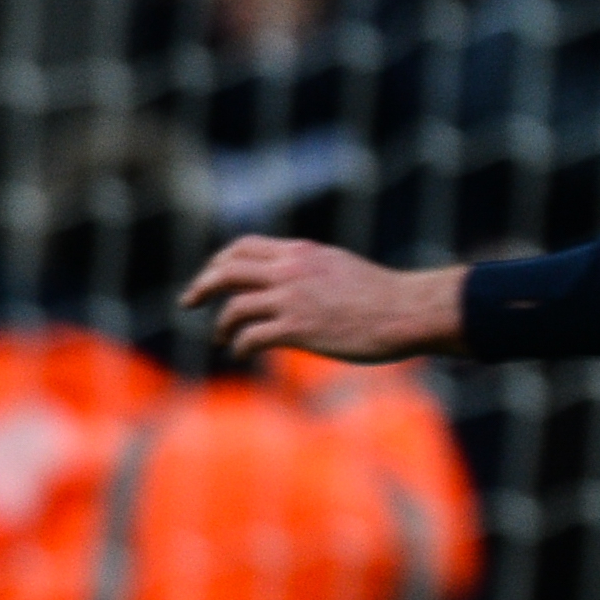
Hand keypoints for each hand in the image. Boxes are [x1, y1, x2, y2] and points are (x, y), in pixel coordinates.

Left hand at [184, 239, 464, 362]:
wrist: (410, 311)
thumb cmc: (386, 296)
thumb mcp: (340, 268)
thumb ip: (310, 270)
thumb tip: (292, 284)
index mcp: (301, 252)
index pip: (243, 247)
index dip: (219, 261)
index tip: (212, 276)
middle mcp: (290, 270)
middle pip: (225, 271)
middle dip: (201, 286)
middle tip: (189, 301)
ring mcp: (292, 299)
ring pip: (233, 306)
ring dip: (220, 325)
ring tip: (222, 338)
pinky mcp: (298, 329)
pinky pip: (251, 337)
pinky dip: (239, 346)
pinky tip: (242, 352)